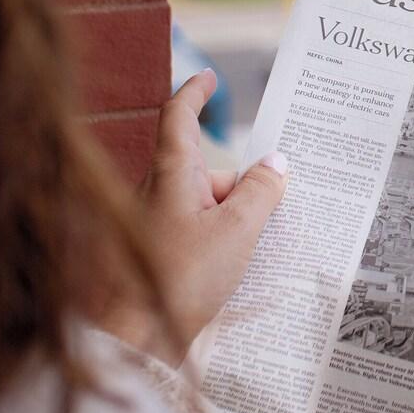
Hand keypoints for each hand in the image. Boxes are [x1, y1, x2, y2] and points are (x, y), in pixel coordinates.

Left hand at [101, 71, 288, 362]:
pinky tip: (241, 265)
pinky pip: (199, 231)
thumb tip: (276, 165)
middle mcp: (158, 192)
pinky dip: (222, 238)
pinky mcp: (160, 253)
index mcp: (172, 173)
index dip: (195, 92)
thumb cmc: (182, 277)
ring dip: (234, 216)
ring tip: (262, 244)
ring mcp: (156, 223)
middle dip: (241, 182)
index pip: (179, 116)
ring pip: (205, 203)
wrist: (136, 337)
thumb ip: (261, 193)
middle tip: (277, 200)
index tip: (209, 76)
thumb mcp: (237, 231)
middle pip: (205, 169)